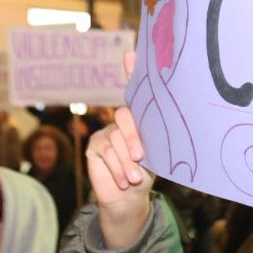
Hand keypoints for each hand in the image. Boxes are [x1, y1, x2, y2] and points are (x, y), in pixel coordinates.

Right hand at [82, 51, 155, 245]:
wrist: (130, 199)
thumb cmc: (147, 174)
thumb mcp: (155, 158)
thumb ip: (151, 142)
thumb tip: (158, 135)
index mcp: (141, 120)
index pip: (136, 93)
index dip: (131, 71)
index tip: (131, 53)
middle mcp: (122, 122)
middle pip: (125, 118)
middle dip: (133, 138)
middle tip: (140, 157)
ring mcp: (106, 132)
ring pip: (115, 141)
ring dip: (126, 162)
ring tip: (133, 178)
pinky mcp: (94, 146)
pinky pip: (105, 152)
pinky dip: (116, 168)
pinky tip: (123, 180)